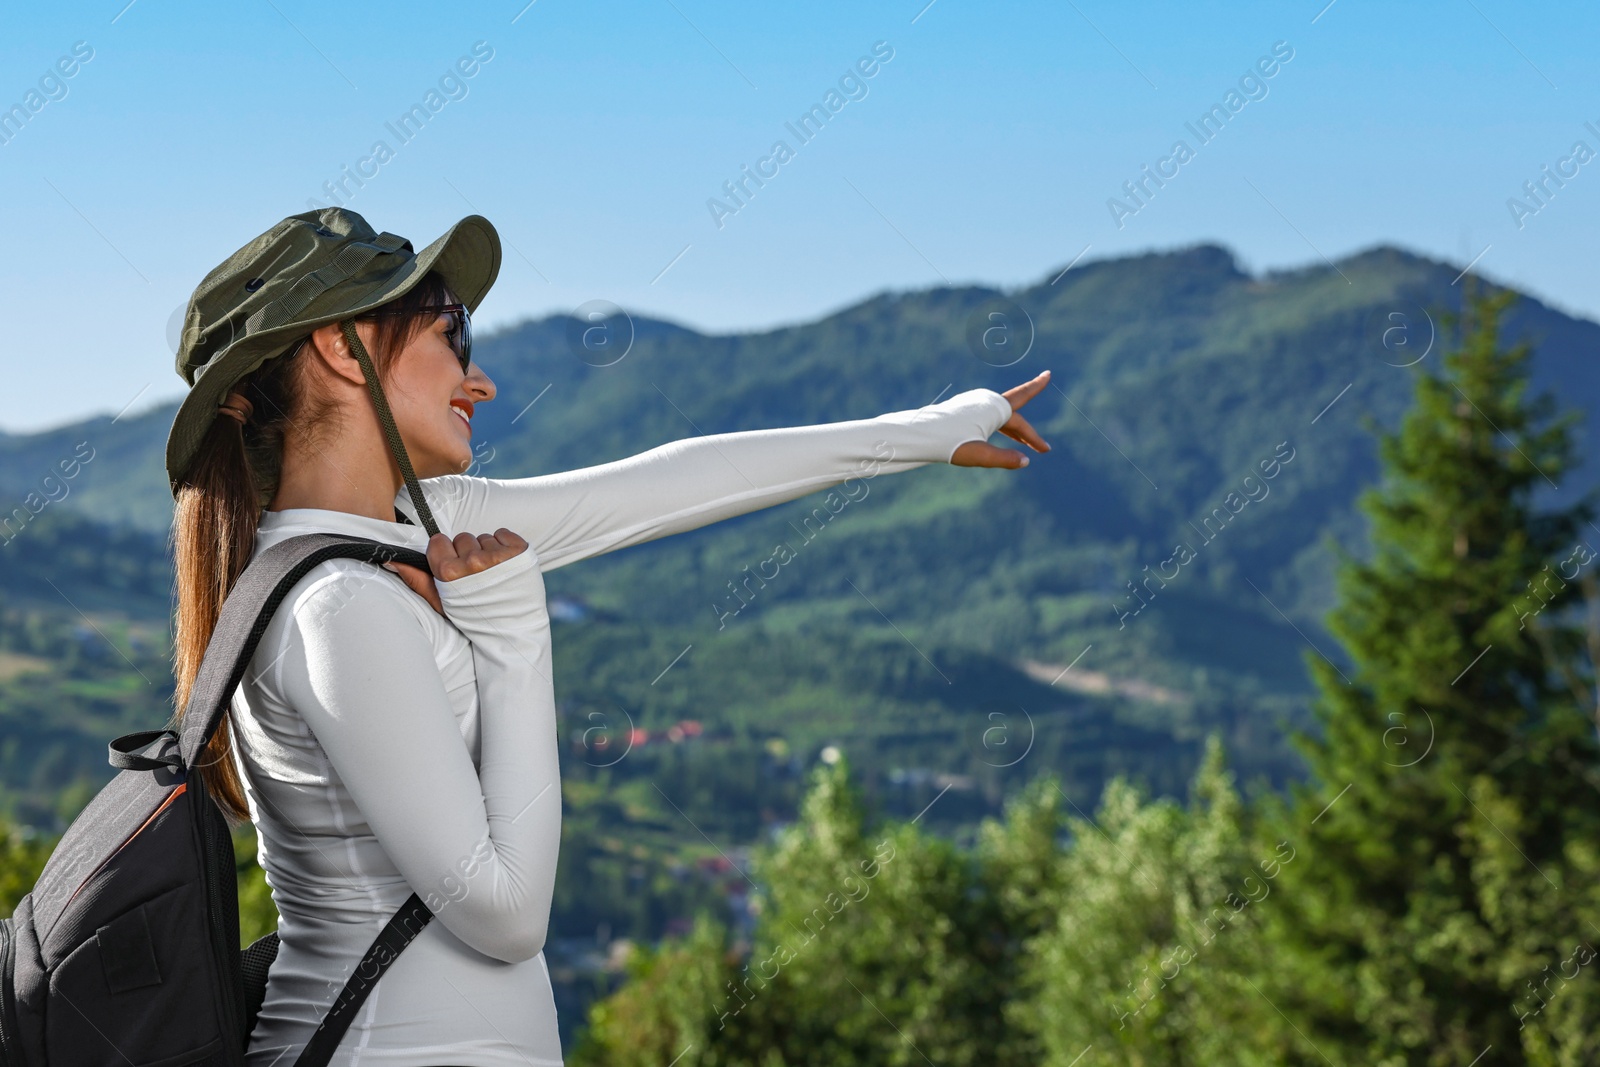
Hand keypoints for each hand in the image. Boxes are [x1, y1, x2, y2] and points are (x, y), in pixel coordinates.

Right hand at [381, 529, 528, 615]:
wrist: (513, 629)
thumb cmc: (474, 618)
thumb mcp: (441, 602)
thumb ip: (417, 580)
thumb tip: (392, 560)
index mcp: (450, 572)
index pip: (438, 541)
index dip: (445, 554)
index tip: (454, 568)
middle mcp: (473, 561)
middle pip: (461, 538)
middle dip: (466, 553)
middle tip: (476, 576)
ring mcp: (499, 555)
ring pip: (483, 537)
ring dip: (486, 551)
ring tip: (493, 575)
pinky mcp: (519, 550)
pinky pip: (503, 534)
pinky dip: (504, 546)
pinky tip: (506, 567)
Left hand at [949, 370, 1052, 468]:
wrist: (919, 434)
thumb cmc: (948, 444)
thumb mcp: (979, 455)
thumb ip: (1004, 458)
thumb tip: (1026, 461)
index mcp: (992, 408)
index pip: (1021, 401)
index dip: (1036, 389)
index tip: (1048, 374)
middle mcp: (984, 403)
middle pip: (1013, 416)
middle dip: (1029, 432)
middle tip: (1044, 448)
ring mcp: (973, 406)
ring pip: (1001, 418)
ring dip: (1015, 432)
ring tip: (1027, 445)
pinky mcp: (963, 411)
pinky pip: (989, 418)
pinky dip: (1001, 429)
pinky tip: (1001, 437)